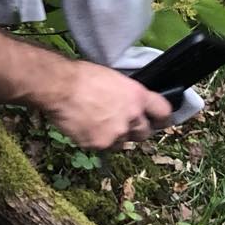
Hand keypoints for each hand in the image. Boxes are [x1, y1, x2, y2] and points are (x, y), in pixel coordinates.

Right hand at [45, 61, 172, 149]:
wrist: (60, 88)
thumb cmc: (83, 76)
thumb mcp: (114, 79)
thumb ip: (127, 96)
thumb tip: (128, 104)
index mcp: (138, 97)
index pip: (163, 113)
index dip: (161, 118)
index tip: (158, 121)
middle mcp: (132, 118)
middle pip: (145, 133)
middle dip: (136, 130)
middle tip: (123, 123)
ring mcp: (116, 134)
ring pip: (122, 143)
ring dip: (115, 137)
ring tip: (98, 123)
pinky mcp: (99, 145)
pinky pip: (103, 147)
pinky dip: (96, 141)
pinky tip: (84, 127)